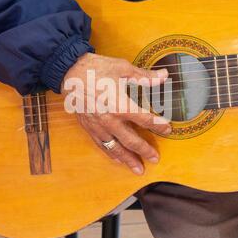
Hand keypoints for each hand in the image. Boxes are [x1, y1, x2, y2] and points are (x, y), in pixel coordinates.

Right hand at [62, 52, 171, 174]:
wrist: (69, 72)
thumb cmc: (96, 68)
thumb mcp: (123, 68)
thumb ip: (144, 77)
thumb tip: (163, 76)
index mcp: (121, 105)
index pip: (145, 120)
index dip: (158, 125)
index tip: (167, 129)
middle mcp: (110, 120)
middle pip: (132, 140)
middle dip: (145, 150)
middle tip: (155, 158)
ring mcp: (98, 126)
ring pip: (116, 148)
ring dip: (129, 159)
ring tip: (138, 169)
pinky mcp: (89, 127)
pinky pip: (102, 145)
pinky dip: (111, 154)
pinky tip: (117, 159)